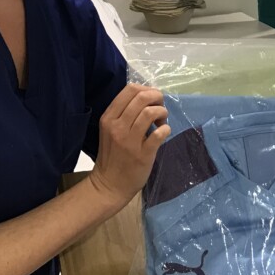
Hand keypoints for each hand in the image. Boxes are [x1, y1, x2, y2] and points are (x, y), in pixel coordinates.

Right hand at [88, 83, 168, 207]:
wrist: (109, 185)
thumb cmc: (113, 155)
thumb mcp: (110, 129)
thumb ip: (124, 113)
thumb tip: (148, 96)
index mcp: (109, 118)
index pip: (130, 89)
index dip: (147, 89)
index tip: (153, 99)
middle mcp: (117, 126)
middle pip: (142, 97)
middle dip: (157, 98)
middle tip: (160, 109)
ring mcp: (129, 140)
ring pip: (150, 112)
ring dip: (162, 113)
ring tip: (161, 122)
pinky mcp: (143, 154)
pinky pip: (160, 133)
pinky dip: (166, 129)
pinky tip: (163, 133)